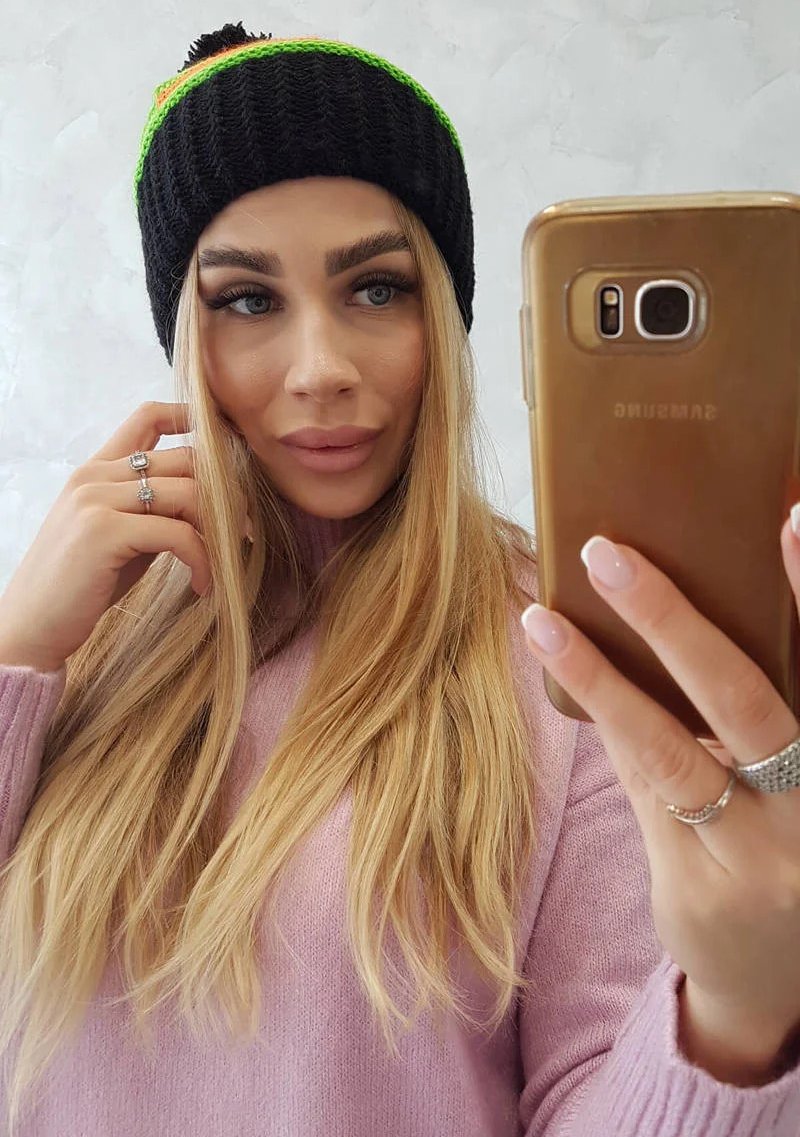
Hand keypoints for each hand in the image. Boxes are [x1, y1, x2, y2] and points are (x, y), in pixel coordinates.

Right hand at [0, 401, 251, 673]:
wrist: (32, 626)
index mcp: (97, 469)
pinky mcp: (103, 532)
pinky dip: (202, 561)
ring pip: (188, 492)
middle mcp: (95, 475)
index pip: (148, 417)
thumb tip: (211, 503)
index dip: (193, 419)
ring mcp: (96, 500)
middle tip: (244, 530)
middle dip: (227, 493)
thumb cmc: (80, 586)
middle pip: (185, 458)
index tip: (229, 445)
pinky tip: (204, 586)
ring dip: (220, 530)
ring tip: (225, 564)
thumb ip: (154, 510)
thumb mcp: (121, 536)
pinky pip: (178, 533)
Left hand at [520, 516, 799, 1045]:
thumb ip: (761, 693)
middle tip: (606, 554)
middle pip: (745, 701)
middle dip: (672, 621)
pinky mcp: (697, 891)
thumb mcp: (797, 773)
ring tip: (542, 620)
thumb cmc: (792, 840)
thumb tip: (686, 594)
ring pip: (669, 751)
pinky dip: (605, 722)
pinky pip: (639, 787)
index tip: (788, 515)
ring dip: (600, 678)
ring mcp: (761, 861)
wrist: (778, 981)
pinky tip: (563, 665)